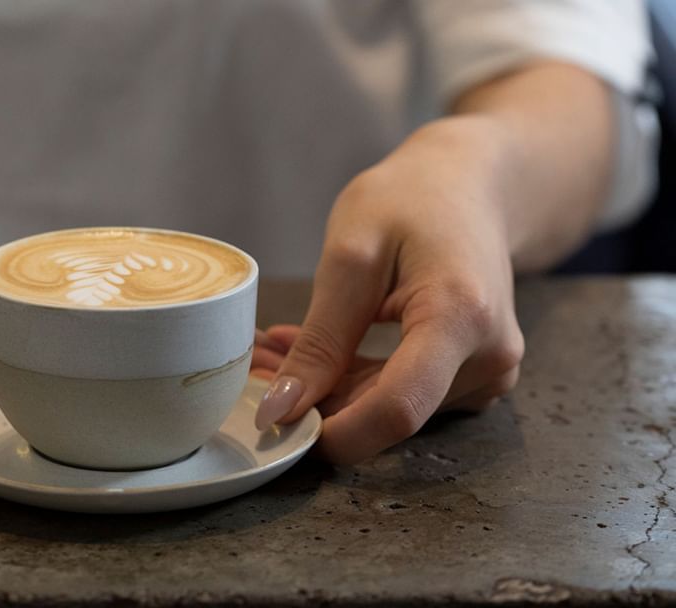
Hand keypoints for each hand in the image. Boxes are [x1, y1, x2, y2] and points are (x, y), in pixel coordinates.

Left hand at [252, 118, 524, 463]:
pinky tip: (311, 352)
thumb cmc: (412, 199)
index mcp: (461, 318)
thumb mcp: (351, 256)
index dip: (331, 433)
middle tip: (253, 363)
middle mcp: (489, 358)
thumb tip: (280, 409)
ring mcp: (489, 371)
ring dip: (325, 389)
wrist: (472, 183)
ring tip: (273, 348)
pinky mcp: (475, 376)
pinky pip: (403, 395)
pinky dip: (351, 380)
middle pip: (387, 413)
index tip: (271, 420)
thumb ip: (320, 340)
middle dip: (314, 402)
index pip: (396, 410)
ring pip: (388, 408)